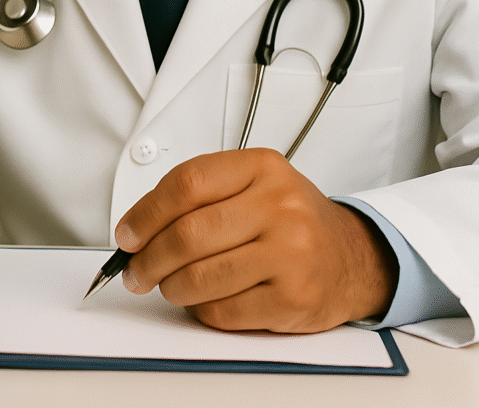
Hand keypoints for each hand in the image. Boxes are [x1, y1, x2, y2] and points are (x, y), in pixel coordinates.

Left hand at [115, 149, 397, 333]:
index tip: (128, 234)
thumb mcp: (254, 183)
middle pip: (189, 234)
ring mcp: (290, 253)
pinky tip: (204, 300)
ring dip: (171, 287)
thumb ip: (201, 195)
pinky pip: (224, 311)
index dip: (146, 212)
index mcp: (263, 167)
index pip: (187, 183)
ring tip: (168, 286)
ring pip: (201, 277)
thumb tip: (137, 228)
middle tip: (136, 270)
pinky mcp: (292, 298)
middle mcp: (280, 205)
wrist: (350, 256)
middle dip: (149, 258)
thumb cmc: (291, 219)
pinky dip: (202, 310)